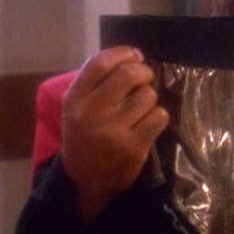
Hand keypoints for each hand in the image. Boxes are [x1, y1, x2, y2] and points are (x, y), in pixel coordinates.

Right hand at [61, 46, 168, 222]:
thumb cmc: (85, 135)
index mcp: (74, 100)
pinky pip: (159, 116)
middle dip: (143, 72)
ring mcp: (113, 131)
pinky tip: (148, 123)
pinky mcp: (133, 147)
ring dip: (149, 98)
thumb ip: (96, 82)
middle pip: (129, 75)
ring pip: (147, 95)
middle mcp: (91, 113)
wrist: (85, 180)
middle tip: (145, 78)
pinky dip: (158, 116)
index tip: (135, 55)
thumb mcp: (77, 108)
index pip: (100, 63)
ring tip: (141, 108)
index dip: (123, 53)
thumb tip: (131, 56)